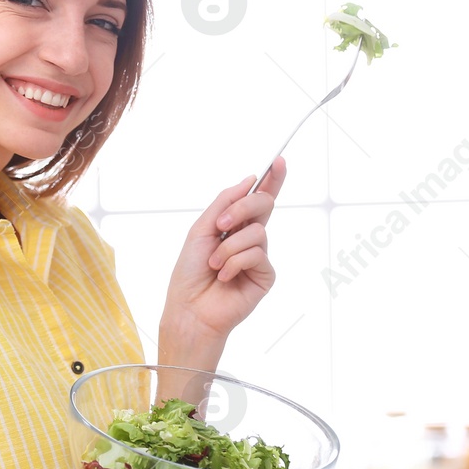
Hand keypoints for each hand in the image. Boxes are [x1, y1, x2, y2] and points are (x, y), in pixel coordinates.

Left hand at [161, 157, 285, 345]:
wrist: (189, 307)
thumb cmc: (190, 272)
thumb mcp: (201, 229)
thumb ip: (224, 203)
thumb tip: (249, 180)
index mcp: (234, 226)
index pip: (258, 199)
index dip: (271, 179)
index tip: (279, 160)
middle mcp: (249, 239)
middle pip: (263, 205)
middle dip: (242, 208)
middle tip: (221, 224)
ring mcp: (259, 257)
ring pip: (257, 232)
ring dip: (228, 247)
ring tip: (215, 264)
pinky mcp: (265, 276)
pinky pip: (257, 254)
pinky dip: (235, 262)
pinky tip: (224, 277)